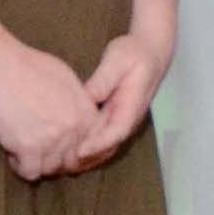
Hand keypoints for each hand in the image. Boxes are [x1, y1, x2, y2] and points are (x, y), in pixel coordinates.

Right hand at [0, 37, 102, 181]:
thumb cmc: (24, 64)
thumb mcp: (63, 77)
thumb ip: (77, 102)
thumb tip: (79, 117)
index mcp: (84, 110)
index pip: (93, 147)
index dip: (77, 153)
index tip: (62, 152)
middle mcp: (73, 127)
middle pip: (71, 162)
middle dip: (56, 160)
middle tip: (39, 153)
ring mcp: (52, 139)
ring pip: (50, 169)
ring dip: (37, 163)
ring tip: (23, 149)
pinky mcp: (27, 147)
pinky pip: (30, 173)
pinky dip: (20, 167)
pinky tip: (12, 153)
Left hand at [70, 31, 169, 166]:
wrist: (150, 51)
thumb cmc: (133, 53)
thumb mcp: (117, 60)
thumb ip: (103, 80)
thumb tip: (88, 97)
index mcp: (132, 106)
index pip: (117, 132)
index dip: (98, 144)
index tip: (79, 152)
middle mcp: (129, 118)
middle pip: (110, 146)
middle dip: (89, 158)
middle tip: (63, 163)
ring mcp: (123, 119)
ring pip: (107, 145)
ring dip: (88, 156)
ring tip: (63, 162)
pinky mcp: (115, 117)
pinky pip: (103, 137)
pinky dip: (89, 146)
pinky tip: (69, 148)